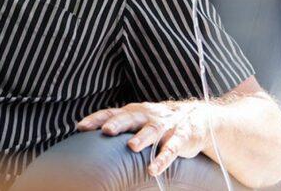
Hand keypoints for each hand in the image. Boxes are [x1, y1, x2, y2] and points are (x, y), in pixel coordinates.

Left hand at [77, 101, 212, 176]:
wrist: (199, 118)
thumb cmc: (159, 122)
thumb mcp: (139, 120)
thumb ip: (119, 125)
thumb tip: (87, 136)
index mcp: (135, 111)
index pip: (113, 112)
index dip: (97, 118)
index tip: (81, 127)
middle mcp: (149, 116)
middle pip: (131, 117)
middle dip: (118, 123)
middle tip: (106, 131)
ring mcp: (166, 126)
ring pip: (153, 130)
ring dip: (142, 138)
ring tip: (132, 147)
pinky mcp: (182, 137)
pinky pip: (172, 148)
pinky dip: (163, 158)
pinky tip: (153, 169)